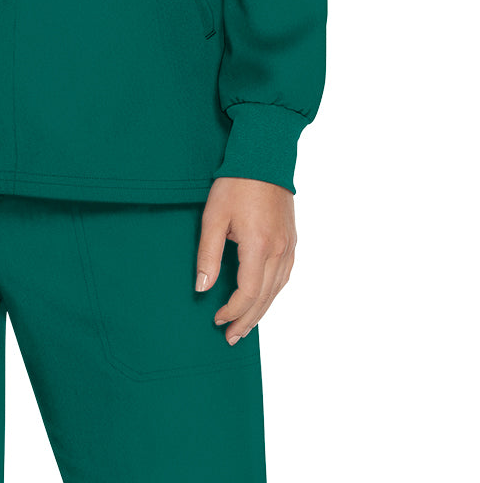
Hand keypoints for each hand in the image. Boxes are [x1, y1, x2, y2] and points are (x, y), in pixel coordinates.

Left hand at [195, 176, 296, 344]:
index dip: (232, 311)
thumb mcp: (214, 217)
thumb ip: (208, 254)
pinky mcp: (292, 240)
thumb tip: (202, 288)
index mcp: (259, 246)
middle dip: (247, 320)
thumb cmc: (236, 184)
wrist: (264, 157)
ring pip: (277, 290)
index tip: (216, 318)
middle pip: (265, 298)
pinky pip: (285, 276)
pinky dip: (273, 294)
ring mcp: (289, 246)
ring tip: (245, 326)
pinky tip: (263, 299)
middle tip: (231, 337)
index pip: (248, 293)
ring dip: (261, 311)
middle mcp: (279, 250)